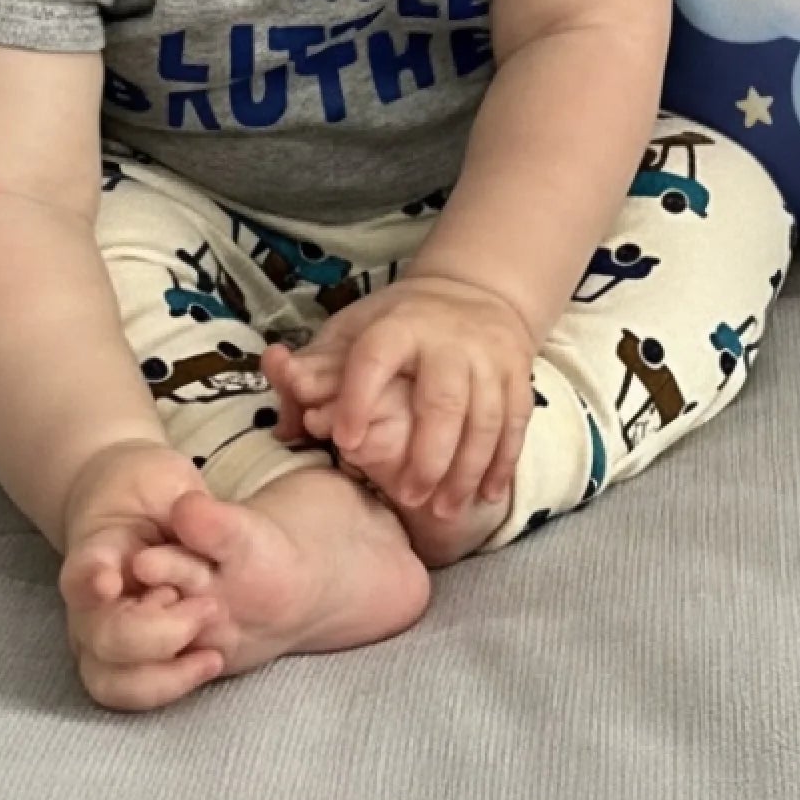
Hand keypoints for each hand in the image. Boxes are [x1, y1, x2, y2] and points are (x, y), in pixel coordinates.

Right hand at [56, 439, 225, 710]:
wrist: (148, 514)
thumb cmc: (156, 494)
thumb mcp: (171, 482)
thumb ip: (186, 501)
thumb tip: (187, 511)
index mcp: (99, 549)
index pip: (83, 570)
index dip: (91, 580)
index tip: (108, 582)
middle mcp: (91, 602)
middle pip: (103, 636)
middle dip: (158, 632)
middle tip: (210, 607)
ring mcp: (101, 634)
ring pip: (108, 679)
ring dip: (162, 675)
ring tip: (212, 652)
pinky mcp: (125, 660)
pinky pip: (131, 692)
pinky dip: (170, 686)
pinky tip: (210, 662)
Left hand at [270, 275, 536, 519]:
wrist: (475, 289)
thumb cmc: (398, 324)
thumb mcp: (351, 330)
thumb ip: (314, 370)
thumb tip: (279, 401)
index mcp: (398, 325)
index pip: (375, 359)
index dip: (358, 398)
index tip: (343, 441)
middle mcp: (448, 340)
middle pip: (443, 400)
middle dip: (427, 454)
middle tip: (406, 497)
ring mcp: (489, 357)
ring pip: (486, 418)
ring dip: (466, 470)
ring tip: (445, 510)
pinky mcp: (519, 373)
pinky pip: (515, 423)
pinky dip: (502, 463)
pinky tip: (487, 496)